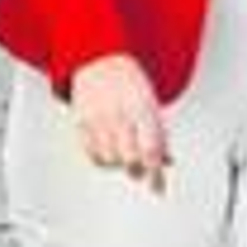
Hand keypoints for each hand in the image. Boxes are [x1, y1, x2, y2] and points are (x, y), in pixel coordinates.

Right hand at [70, 53, 169, 190]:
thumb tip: (166, 162)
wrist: (100, 59)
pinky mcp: (80, 121)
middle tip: (140, 169)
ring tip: (123, 153)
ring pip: (110, 160)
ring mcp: (97, 118)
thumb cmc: (130, 83)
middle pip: (129, 158)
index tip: (157, 187)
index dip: (155, 173)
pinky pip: (91, 154)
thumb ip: (159, 134)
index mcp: (142, 108)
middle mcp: (119, 113)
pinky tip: (108, 151)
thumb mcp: (152, 103)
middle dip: (137, 169)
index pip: (151, 149)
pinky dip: (101, 159)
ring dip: (119, 164)